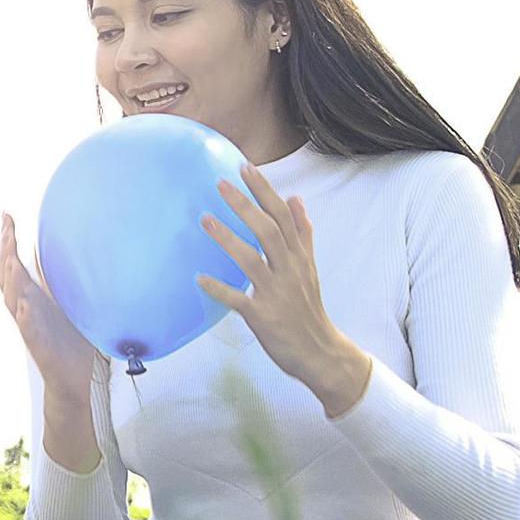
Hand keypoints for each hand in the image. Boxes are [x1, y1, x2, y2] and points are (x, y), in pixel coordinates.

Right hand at [0, 213, 105, 472]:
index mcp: (31, 297)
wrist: (74, 380)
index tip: (5, 214)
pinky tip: (24, 305)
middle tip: (6, 227)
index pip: (12, 263)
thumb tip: (53, 250)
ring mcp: (30, 327)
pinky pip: (29, 330)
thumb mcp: (66, 303)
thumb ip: (56, 279)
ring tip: (11, 256)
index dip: (7, 239)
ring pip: (13, 299)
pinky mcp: (39, 346)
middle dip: (5, 251)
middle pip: (6, 275)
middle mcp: (25, 309)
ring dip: (11, 278)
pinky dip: (25, 317)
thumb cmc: (70, 341)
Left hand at [197, 164, 373, 415]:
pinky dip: (220, 289)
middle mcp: (290, 270)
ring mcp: (277, 293)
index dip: (265, 191)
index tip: (246, 167)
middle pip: (269, 232)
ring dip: (228, 239)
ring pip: (252, 261)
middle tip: (221, 183)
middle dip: (246, 206)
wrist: (320, 351)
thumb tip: (296, 198)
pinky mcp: (264, 317)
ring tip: (204, 220)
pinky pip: (239, 301)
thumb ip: (302, 233)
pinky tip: (199, 278)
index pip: (283, 216)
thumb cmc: (307, 307)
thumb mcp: (309, 267)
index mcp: (299, 257)